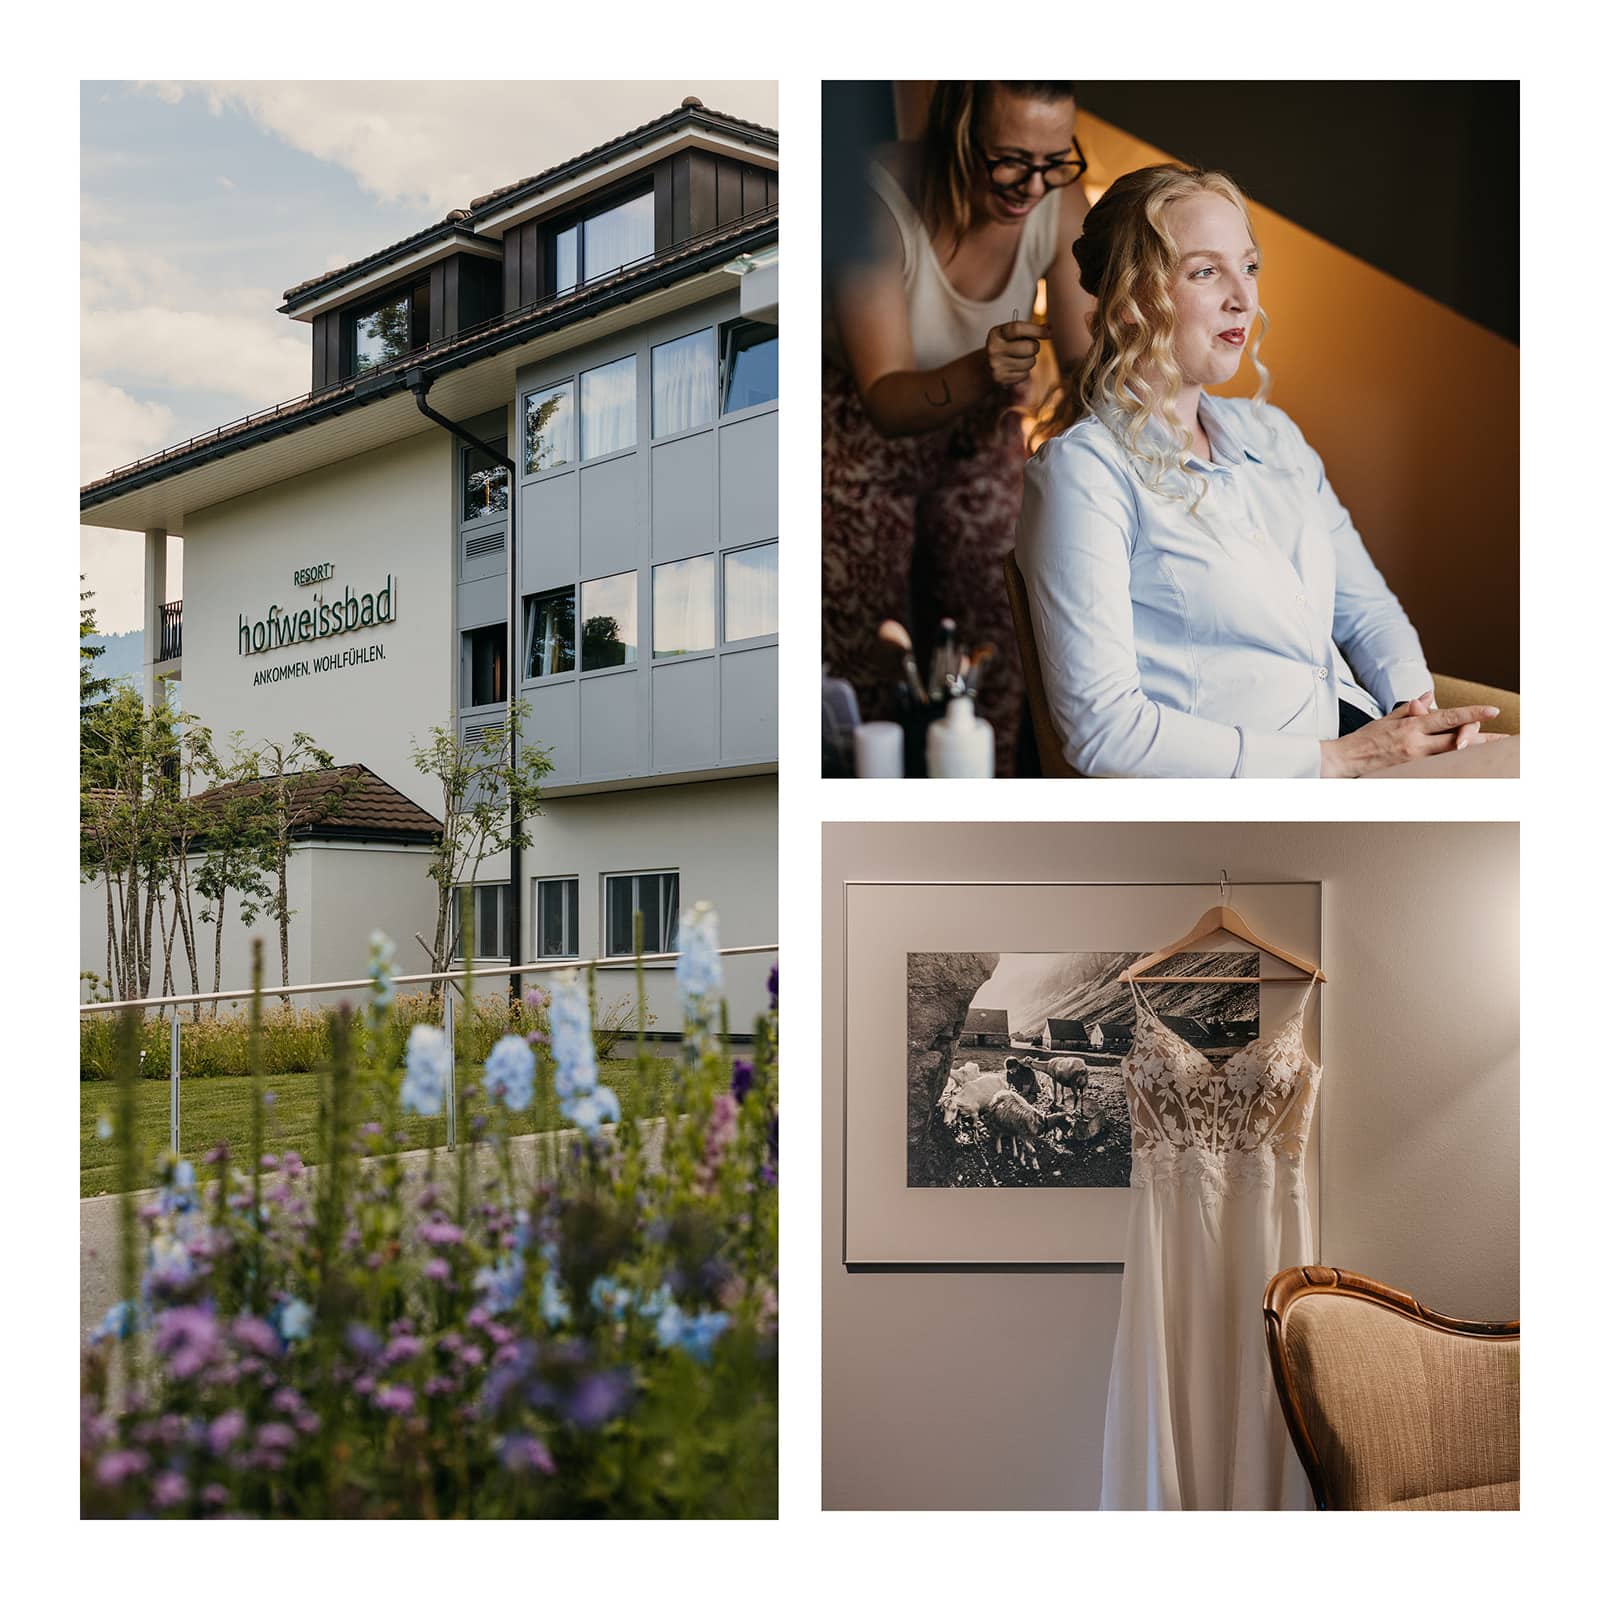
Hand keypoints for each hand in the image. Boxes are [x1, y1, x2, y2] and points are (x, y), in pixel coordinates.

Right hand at [984, 319, 1051, 387]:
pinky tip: (1015, 369)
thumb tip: (1050, 327)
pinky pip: (1024, 375)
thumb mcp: (1012, 335)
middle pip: (1028, 347)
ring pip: (1029, 362)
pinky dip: (1024, 372)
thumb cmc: (1005, 347)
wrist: (985, 367)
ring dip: (1030, 360)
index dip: (1036, 330)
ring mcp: (996, 365)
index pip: (1018, 328)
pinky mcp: (1000, 379)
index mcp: (996, 333)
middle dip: (1035, 347)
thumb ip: (1030, 329)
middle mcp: (994, 348)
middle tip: (1030, 347)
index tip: (1048, 333)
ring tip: (1020, 359)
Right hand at [1322, 698, 1504, 776]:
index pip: (1448, 717)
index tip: (1493, 710)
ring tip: (1497, 753)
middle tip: (1508, 739)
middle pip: (1459, 739)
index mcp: (1411, 726)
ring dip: (1476, 753)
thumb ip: (1411, 708)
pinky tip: (1471, 767)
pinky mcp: (1412, 774)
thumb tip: (1429, 695)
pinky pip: (1440, 769)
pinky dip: (1457, 766)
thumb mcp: (1387, 718)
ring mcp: (1416, 762)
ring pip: (1454, 756)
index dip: (1472, 713)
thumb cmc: (1364, 738)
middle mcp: (1417, 744)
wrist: (1344, 760)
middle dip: (1485, 738)